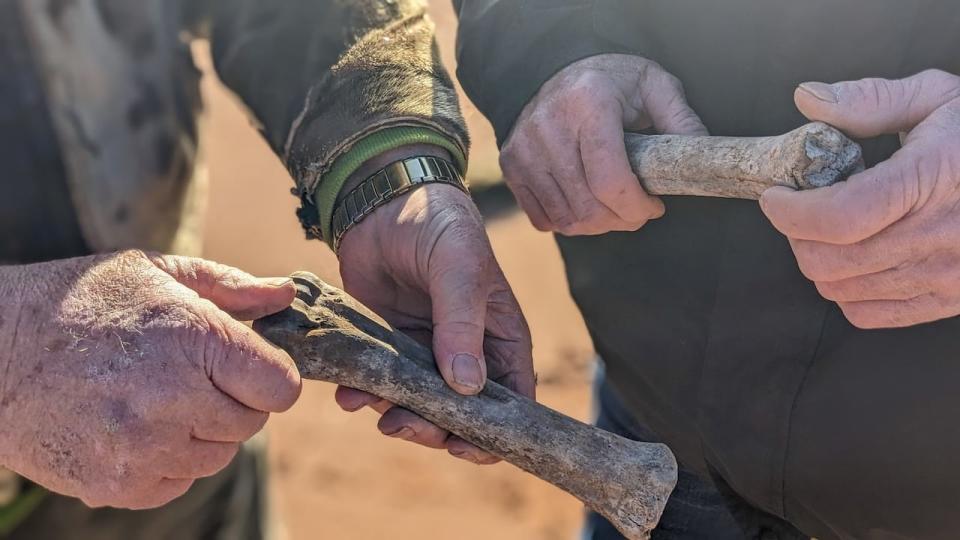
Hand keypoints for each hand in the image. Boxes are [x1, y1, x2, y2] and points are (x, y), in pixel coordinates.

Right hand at [0, 251, 300, 507]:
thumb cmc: (79, 303)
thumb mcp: (154, 273)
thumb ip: (229, 287)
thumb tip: (286, 295)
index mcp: (194, 338)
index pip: (281, 386)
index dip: (270, 376)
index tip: (247, 367)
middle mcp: (174, 397)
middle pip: (252, 423)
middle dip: (234, 401)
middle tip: (192, 377)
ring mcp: (145, 448)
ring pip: (218, 456)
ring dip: (202, 433)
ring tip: (157, 399)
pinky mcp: (118, 485)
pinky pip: (179, 483)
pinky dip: (168, 462)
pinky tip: (133, 427)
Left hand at [335, 169, 534, 464]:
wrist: (381, 199)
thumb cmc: (438, 223)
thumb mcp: (459, 266)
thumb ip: (462, 323)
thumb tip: (467, 386)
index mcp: (501, 338)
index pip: (511, 401)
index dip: (493, 434)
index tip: (461, 446)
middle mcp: (467, 353)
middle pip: (461, 416)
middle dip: (434, 429)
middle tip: (400, 423)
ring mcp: (426, 353)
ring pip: (419, 408)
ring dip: (396, 416)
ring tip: (370, 405)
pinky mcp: (388, 347)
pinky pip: (381, 385)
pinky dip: (366, 396)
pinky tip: (348, 393)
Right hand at [500, 53, 706, 235]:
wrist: (556, 70)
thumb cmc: (612, 82)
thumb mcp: (654, 86)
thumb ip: (680, 119)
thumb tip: (701, 158)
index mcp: (589, 103)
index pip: (609, 181)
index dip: (637, 207)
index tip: (655, 206)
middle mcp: (549, 127)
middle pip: (589, 208)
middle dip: (622, 220)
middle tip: (638, 211)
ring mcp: (525, 150)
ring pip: (567, 219)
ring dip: (598, 225)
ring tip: (614, 208)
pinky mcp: (512, 167)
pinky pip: (544, 219)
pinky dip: (569, 222)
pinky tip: (586, 204)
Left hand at [761, 69, 959, 327]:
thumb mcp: (937, 98)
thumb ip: (869, 100)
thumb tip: (808, 98)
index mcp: (931, 178)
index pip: (840, 216)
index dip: (791, 212)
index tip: (775, 196)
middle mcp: (940, 233)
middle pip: (831, 261)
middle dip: (797, 235)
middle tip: (799, 211)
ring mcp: (948, 273)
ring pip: (842, 290)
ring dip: (818, 261)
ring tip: (830, 230)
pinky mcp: (950, 299)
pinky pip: (868, 314)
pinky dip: (845, 290)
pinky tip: (854, 258)